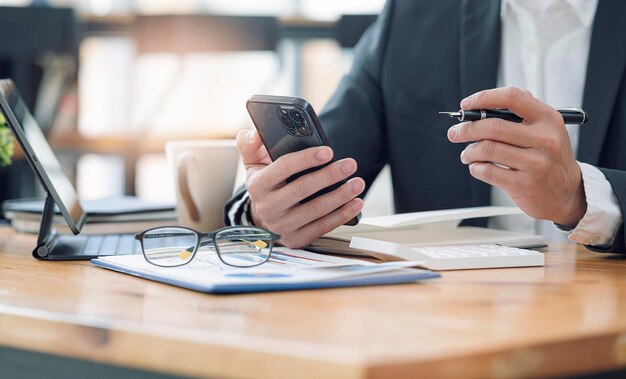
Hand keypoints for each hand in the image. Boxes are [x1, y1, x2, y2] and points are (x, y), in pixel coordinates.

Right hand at [236, 129, 364, 247]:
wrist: (263, 213)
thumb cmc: (265, 181)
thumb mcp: (253, 161)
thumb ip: (249, 143)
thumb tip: (254, 134)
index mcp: (257, 185)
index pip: (283, 168)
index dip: (306, 159)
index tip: (328, 151)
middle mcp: (267, 207)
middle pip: (302, 189)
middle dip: (329, 175)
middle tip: (350, 164)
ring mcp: (281, 226)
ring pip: (315, 210)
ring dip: (340, 196)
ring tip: (357, 183)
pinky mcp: (295, 239)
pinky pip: (321, 227)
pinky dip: (341, 215)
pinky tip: (355, 203)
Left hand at [447, 87, 586, 225]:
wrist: (568, 194)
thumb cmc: (550, 159)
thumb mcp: (547, 130)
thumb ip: (522, 114)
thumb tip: (483, 104)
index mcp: (548, 119)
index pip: (512, 98)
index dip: (484, 98)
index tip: (466, 105)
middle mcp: (544, 139)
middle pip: (492, 126)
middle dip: (466, 129)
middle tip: (455, 133)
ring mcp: (535, 163)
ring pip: (486, 149)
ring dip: (469, 151)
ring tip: (467, 154)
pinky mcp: (524, 185)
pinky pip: (488, 172)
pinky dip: (475, 168)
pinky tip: (477, 168)